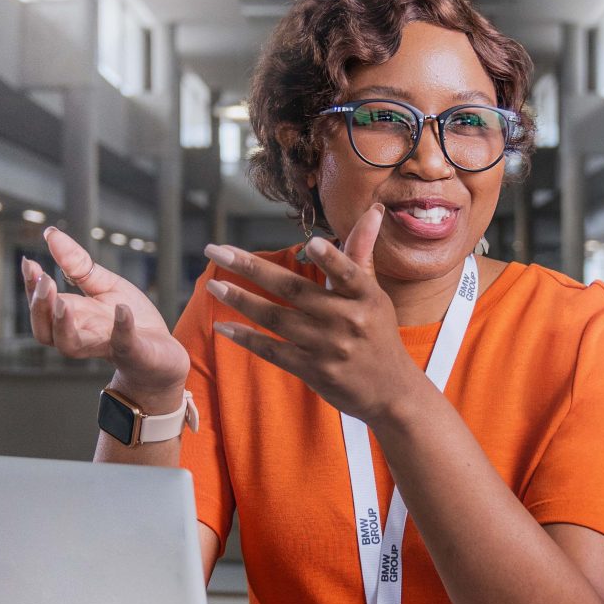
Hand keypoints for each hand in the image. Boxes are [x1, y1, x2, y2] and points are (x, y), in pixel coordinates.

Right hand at [23, 225, 188, 402]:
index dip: (30, 287)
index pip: (41, 306)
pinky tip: (122, 309)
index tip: (29, 263)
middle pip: (44, 331)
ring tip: (63, 303)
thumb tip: (50, 233)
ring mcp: (106, 346)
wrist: (164, 353)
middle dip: (40, 307)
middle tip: (44, 281)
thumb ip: (77, 264)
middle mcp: (81, 335)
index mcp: (73, 317)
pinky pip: (124, 344)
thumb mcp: (103, 284)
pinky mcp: (133, 353)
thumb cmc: (130, 319)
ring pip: (70, 345)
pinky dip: (121, 328)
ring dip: (63, 325)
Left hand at [205, 205, 419, 425]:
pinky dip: (247, 338)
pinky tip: (223, 325)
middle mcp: (348, 320)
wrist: (390, 391)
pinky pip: (274, 351)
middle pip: (294, 290)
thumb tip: (373, 211)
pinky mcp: (314, 371)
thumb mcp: (375, 294)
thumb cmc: (378, 333)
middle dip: (252, 268)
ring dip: (241, 301)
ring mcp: (329, 348)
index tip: (312, 243)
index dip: (332, 259)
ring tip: (214, 285)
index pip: (348, 274)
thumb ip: (361, 253)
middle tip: (217, 250)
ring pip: (277, 319)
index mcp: (365, 296)